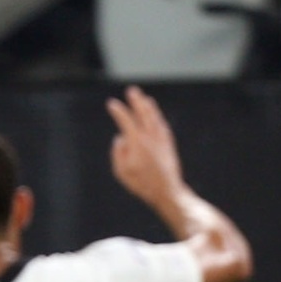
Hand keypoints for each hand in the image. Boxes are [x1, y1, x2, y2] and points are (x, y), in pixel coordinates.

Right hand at [107, 86, 185, 211]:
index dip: (118, 111)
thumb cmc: (141, 184)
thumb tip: (120, 138)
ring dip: (149, 107)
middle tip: (132, 91)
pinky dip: (157, 118)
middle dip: (136, 101)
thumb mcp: (122, 172)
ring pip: (155, 117)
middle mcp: (150, 137)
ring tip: (145, 99)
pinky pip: (162, 125)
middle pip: (143, 113)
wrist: (167, 190)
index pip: (125, 120)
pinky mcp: (168, 144)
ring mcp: (161, 139)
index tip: (111, 104)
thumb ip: (118, 153)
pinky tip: (155, 116)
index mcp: (137, 142)